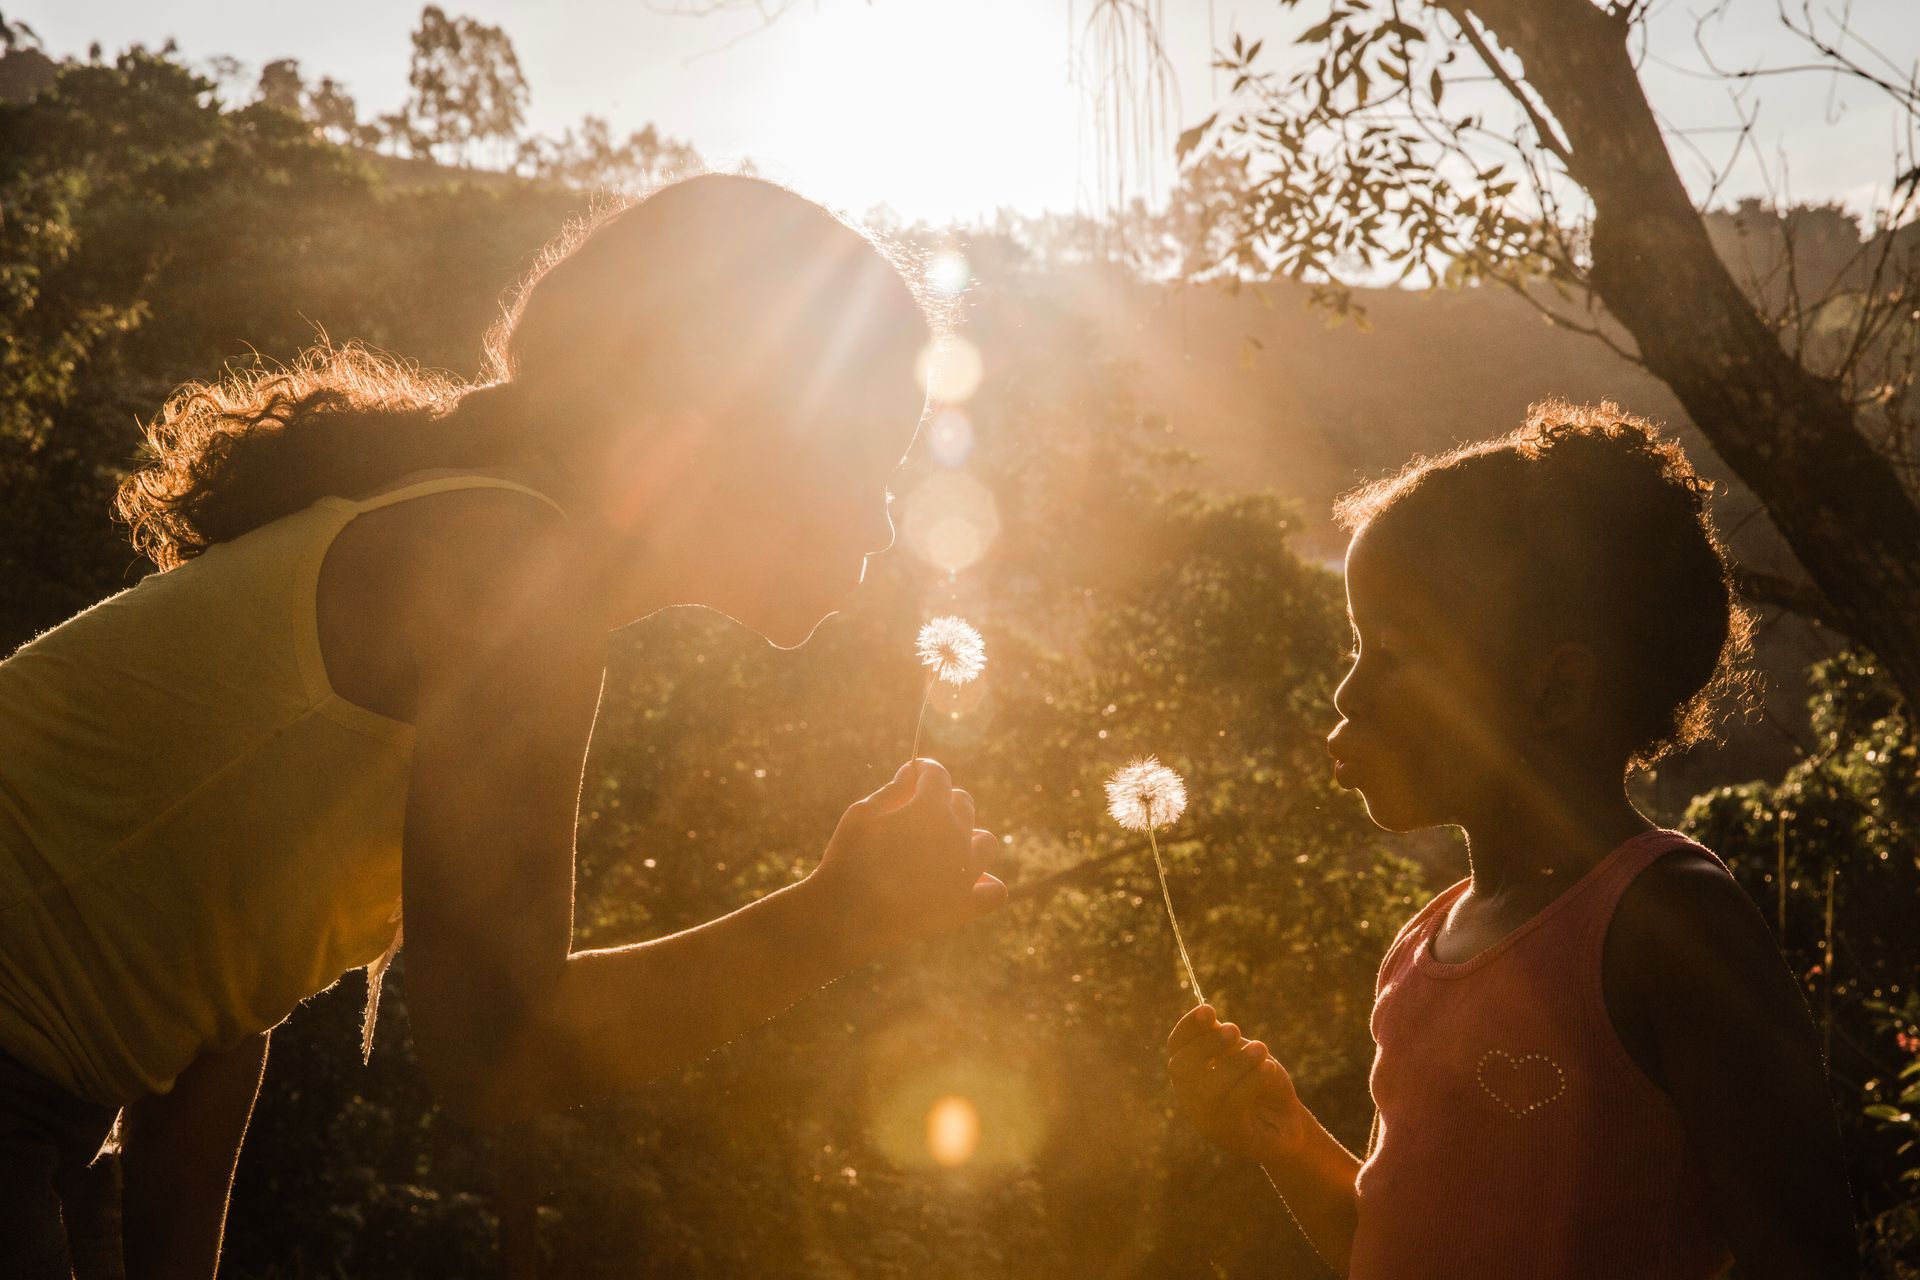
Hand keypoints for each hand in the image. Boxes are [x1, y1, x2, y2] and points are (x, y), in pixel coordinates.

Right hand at [807, 758, 1005, 963]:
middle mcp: (956, 836)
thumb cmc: (848, 861)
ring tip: (942, 849)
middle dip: (942, 802)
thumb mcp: (862, 815)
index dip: (925, 770)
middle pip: (963, 804)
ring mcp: (965, 873)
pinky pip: (995, 891)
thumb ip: (893, 790)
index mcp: (930, 809)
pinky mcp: (965, 907)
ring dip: (967, 838)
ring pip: (985, 841)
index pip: (938, 776)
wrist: (844, 919)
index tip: (915, 774)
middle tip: (917, 815)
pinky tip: (965, 882)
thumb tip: (913, 772)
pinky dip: (985, 884)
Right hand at [1167, 1004, 1305, 1163]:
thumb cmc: (1260, 1082)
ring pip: (1209, 1088)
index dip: (1188, 1027)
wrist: (1286, 1122)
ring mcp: (1207, 1119)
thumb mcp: (1243, 1055)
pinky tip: (1269, 1068)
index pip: (1176, 1047)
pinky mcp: (1229, 1135)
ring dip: (1236, 1063)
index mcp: (1190, 1072)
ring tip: (1261, 1049)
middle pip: (1182, 1068)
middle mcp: (1190, 1097)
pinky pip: (1233, 1105)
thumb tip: (1208, 1019)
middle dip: (1207, 1045)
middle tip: (1235, 1029)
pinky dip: (1251, 1081)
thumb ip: (1225, 1042)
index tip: (1209, 1010)